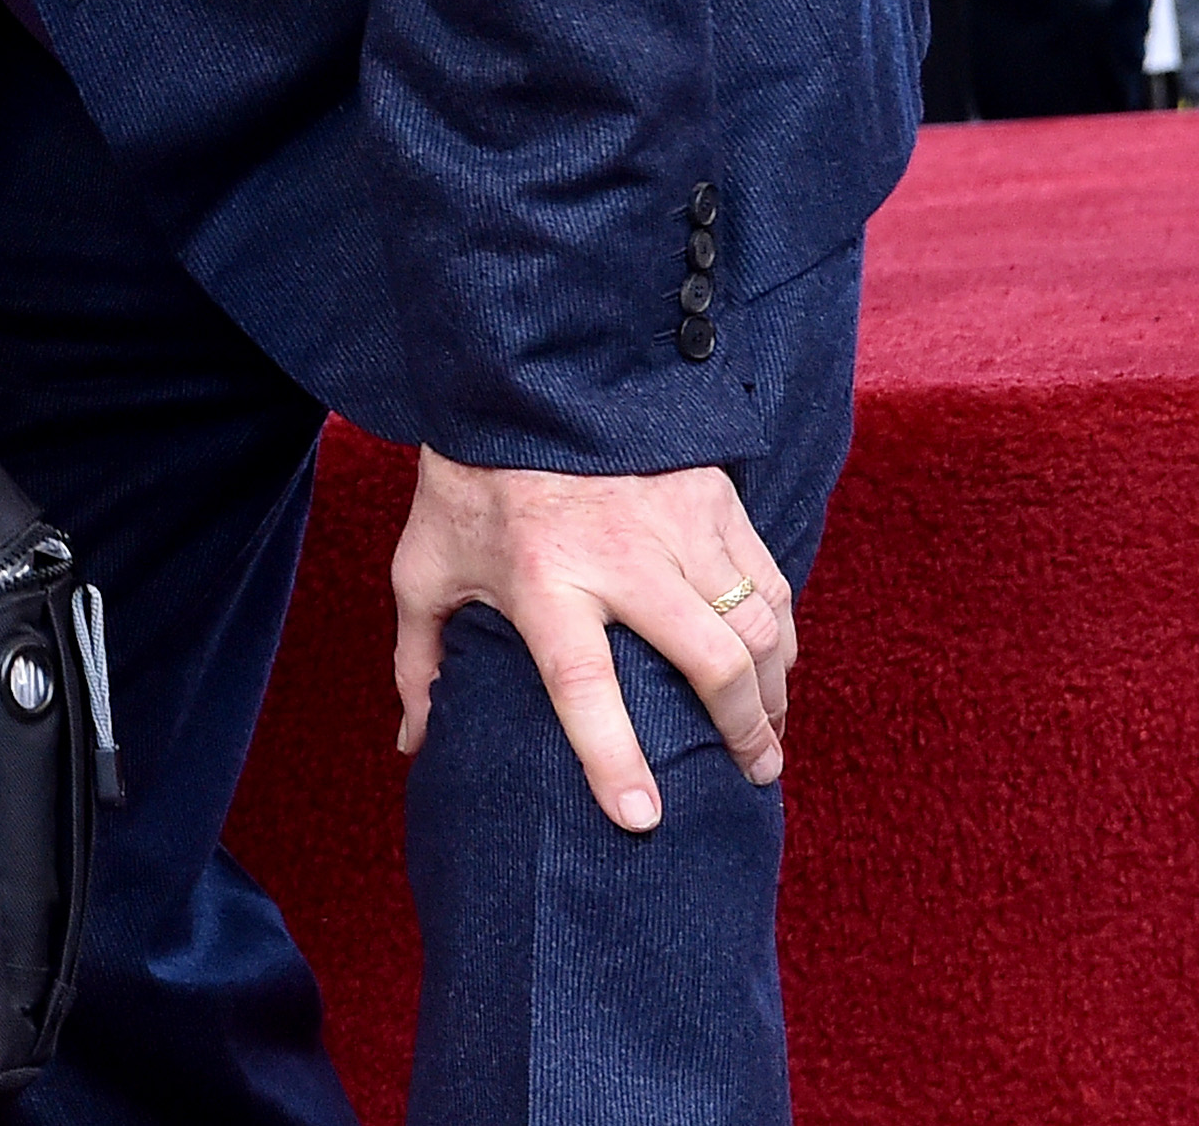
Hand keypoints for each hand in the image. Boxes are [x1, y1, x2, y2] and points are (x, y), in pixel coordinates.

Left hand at [390, 450, 793, 830]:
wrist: (521, 379)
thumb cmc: (467, 483)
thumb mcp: (425, 566)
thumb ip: (420, 659)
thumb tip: (417, 740)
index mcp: (541, 578)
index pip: (584, 685)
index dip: (613, 757)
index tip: (643, 819)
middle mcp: (621, 556)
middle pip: (710, 662)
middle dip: (744, 732)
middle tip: (754, 775)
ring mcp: (677, 525)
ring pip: (757, 628)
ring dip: (773, 691)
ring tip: (770, 735)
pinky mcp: (714, 499)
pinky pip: (771, 583)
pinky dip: (781, 635)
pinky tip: (775, 668)